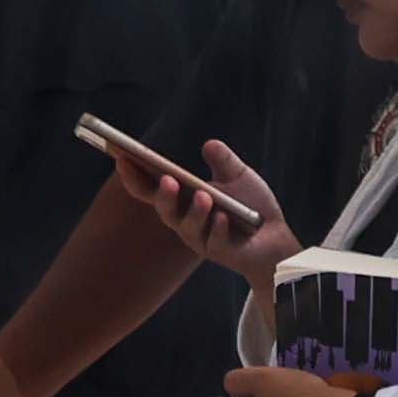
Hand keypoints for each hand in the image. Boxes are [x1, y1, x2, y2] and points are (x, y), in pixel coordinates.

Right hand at [124, 140, 292, 287]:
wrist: (275, 238)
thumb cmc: (252, 207)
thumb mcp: (239, 177)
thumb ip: (224, 161)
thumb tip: (208, 144)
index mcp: (182, 202)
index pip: (150, 190)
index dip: (134, 177)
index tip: (122, 158)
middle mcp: (185, 222)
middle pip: (165, 210)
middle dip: (164, 195)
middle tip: (168, 180)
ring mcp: (200, 239)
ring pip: (188, 228)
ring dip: (194, 212)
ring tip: (203, 197)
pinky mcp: (219, 252)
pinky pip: (215, 241)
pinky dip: (218, 229)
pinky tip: (223, 218)